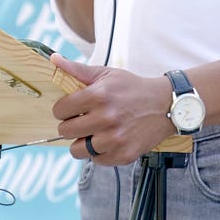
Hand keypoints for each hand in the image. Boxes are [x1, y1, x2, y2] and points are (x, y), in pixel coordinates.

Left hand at [51, 55, 172, 165]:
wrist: (165, 105)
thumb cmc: (132, 88)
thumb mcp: (107, 74)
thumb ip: (77, 69)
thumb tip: (54, 59)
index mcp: (99, 96)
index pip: (60, 110)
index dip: (63, 109)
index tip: (72, 108)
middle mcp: (106, 118)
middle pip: (65, 131)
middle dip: (71, 125)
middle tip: (84, 120)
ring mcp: (115, 139)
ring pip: (77, 150)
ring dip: (83, 142)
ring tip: (95, 132)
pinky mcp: (123, 155)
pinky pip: (95, 160)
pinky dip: (99, 152)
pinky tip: (108, 140)